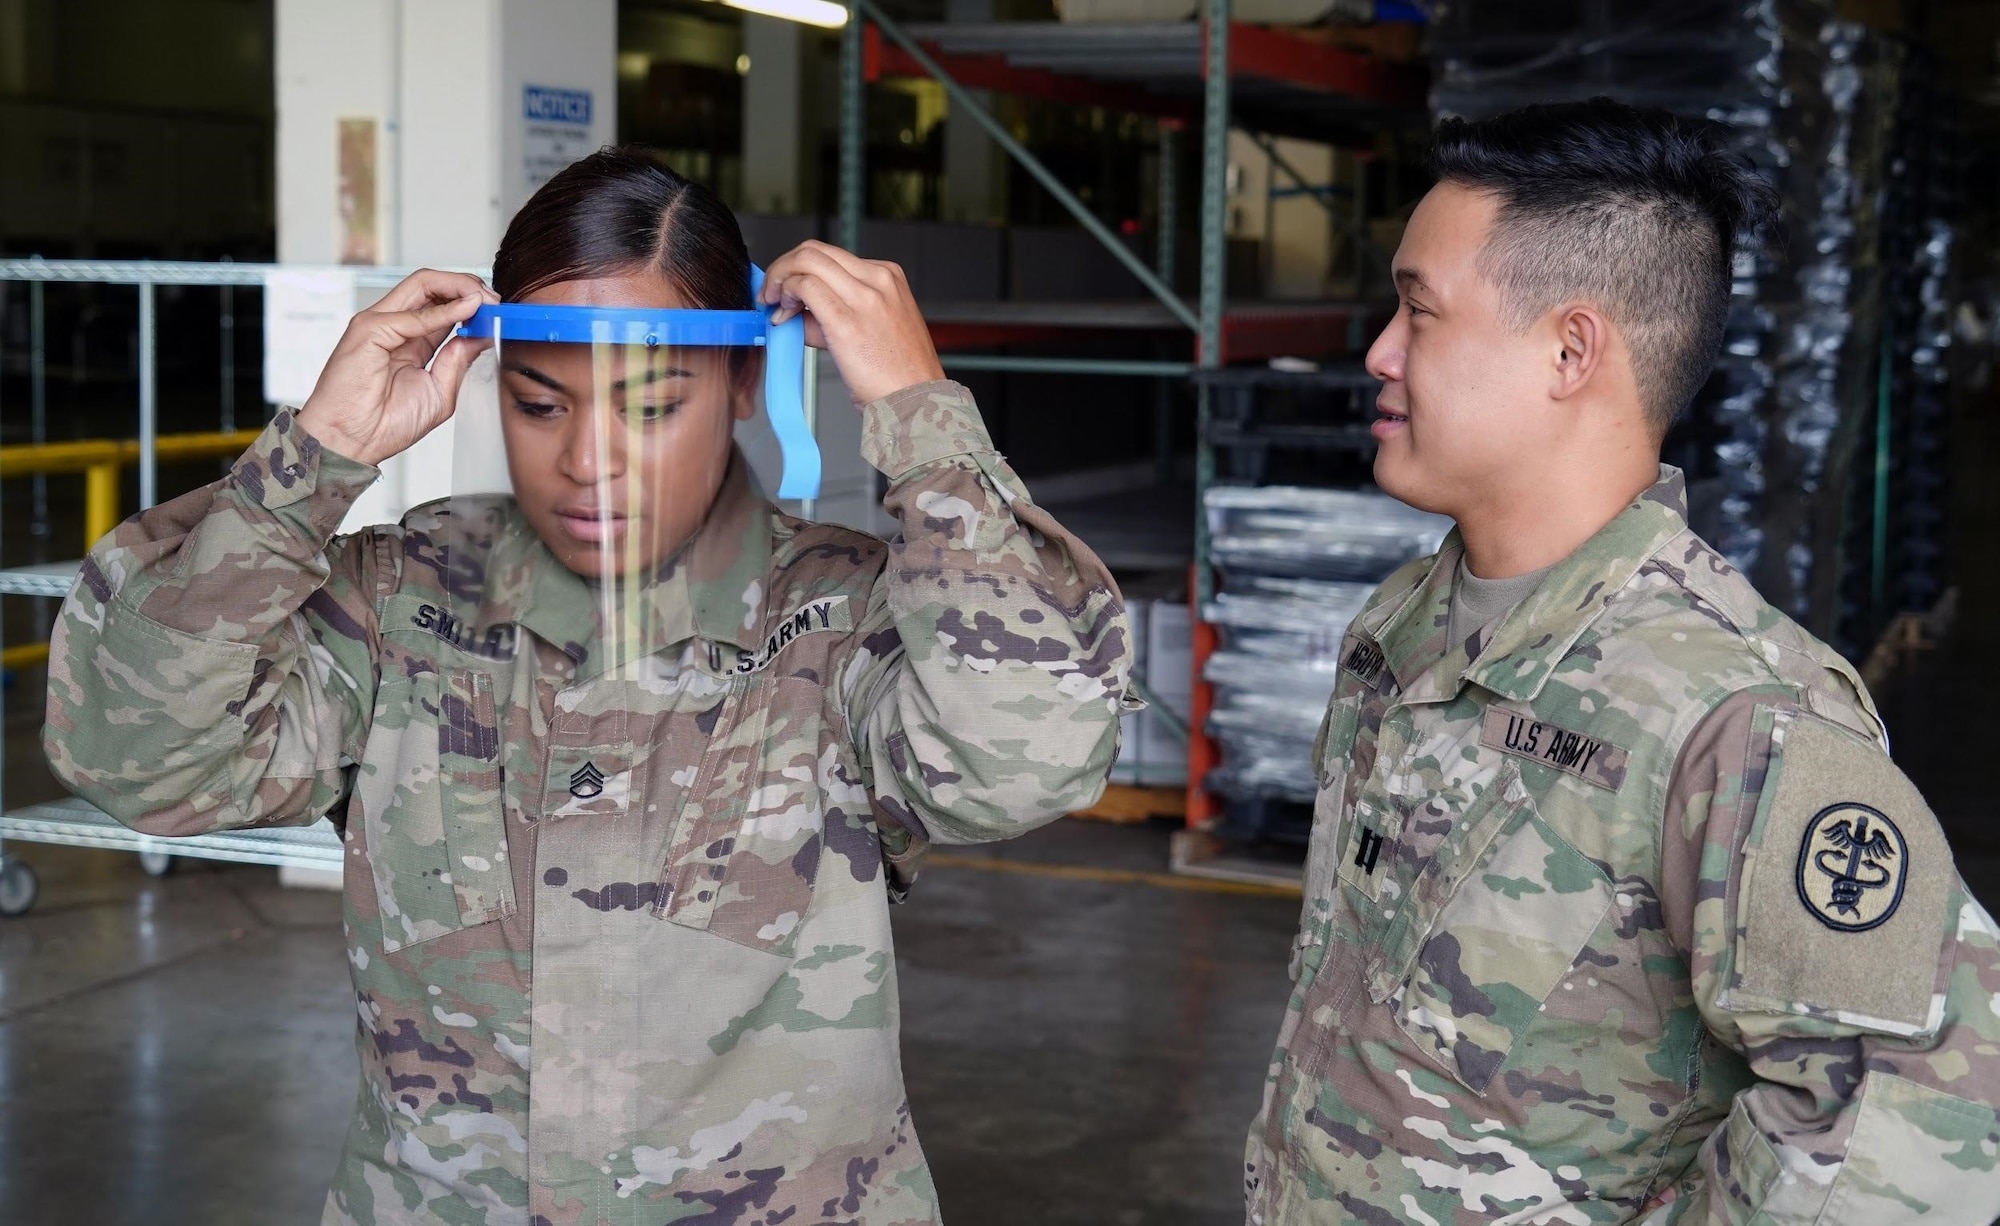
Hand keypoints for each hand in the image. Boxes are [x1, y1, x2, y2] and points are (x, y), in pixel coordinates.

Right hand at [295, 269, 496, 465]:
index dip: (472, 302)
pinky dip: (445, 310)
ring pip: (422, 284)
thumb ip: (458, 361)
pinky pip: (413, 314)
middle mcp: (395, 326)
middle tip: (495, 299)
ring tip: (485, 299)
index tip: (498, 311)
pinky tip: (468, 311)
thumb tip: (481, 335)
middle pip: (433, 286)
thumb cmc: (385, 424)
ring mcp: (379, 323)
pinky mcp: (368, 330)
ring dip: (460, 287)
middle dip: (469, 286)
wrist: (352, 443)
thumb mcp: (439, 392)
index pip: (443, 304)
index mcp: (411, 340)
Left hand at [757, 241, 946, 404]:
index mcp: (887, 277)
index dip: (798, 268)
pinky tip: (783, 318)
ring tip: (775, 306)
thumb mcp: (876, 328)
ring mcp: (864, 297)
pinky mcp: (846, 320)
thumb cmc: (898, 375)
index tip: (786, 289)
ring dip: (779, 280)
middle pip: (814, 250)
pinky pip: (804, 287)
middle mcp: (878, 280)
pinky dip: (785, 296)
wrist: (916, 402)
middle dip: (783, 267)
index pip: (830, 255)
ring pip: (806, 261)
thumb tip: (798, 311)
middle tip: (771, 293)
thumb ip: (837, 312)